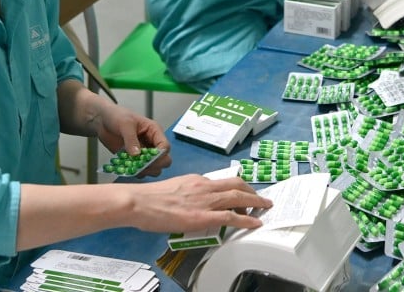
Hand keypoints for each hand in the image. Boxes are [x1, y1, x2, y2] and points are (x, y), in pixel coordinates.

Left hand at [97, 104, 171, 176]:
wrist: (102, 120)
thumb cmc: (117, 116)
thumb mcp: (125, 124)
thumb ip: (131, 139)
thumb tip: (136, 154)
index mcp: (154, 131)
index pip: (165, 146)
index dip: (160, 155)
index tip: (149, 159)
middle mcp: (151, 144)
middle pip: (164, 161)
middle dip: (154, 165)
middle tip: (141, 165)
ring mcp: (143, 153)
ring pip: (153, 169)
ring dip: (144, 170)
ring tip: (131, 166)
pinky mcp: (134, 160)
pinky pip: (139, 171)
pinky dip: (134, 172)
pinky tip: (125, 168)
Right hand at [126, 175, 272, 231]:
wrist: (138, 201)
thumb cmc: (149, 198)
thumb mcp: (173, 189)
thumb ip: (187, 194)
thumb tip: (192, 203)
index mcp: (196, 180)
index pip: (222, 182)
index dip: (236, 188)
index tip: (243, 193)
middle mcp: (204, 186)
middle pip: (236, 185)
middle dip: (252, 191)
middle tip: (261, 199)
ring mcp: (204, 201)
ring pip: (238, 197)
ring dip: (255, 202)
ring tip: (265, 207)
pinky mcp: (202, 217)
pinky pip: (230, 217)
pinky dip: (246, 219)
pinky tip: (255, 223)